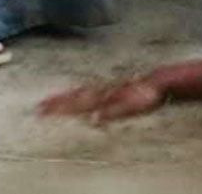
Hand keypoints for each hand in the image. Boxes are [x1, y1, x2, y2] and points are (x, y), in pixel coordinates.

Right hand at [38, 76, 165, 123]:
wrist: (161, 81)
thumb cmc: (146, 95)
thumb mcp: (130, 106)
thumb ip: (112, 112)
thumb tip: (94, 119)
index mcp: (103, 95)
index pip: (77, 101)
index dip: (61, 106)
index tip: (43, 108)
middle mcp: (102, 90)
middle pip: (76, 96)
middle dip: (58, 101)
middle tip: (40, 106)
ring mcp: (108, 88)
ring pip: (83, 92)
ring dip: (67, 97)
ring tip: (53, 100)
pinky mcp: (113, 87)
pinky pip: (93, 90)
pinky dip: (81, 94)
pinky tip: (78, 95)